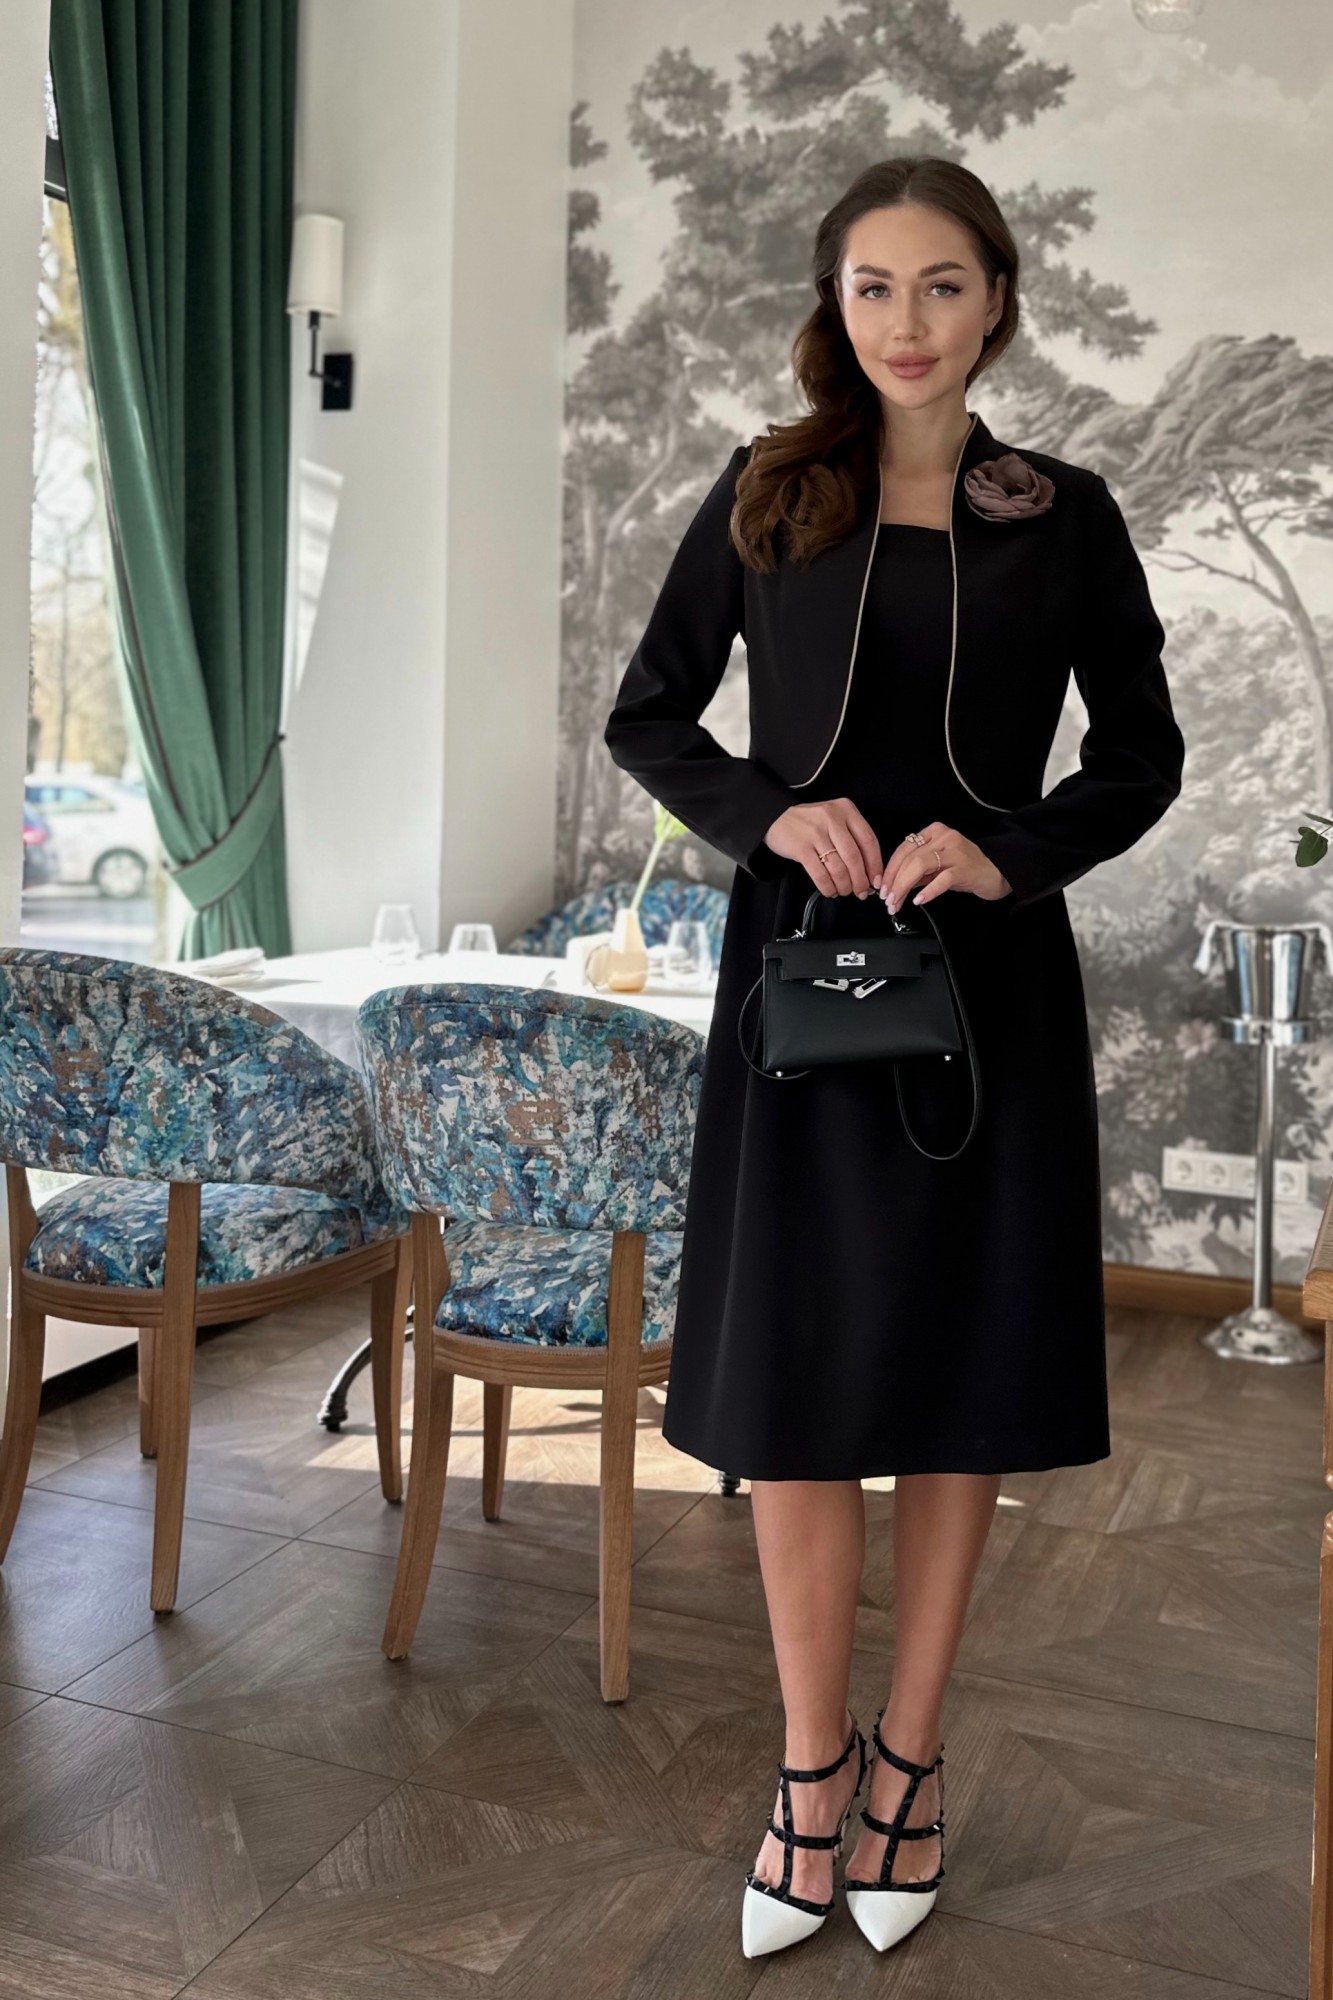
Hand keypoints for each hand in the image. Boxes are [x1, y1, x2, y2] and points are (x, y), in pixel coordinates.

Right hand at [762, 797, 883, 897]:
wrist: (775, 817)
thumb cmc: (809, 822)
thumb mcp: (834, 818)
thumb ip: (852, 837)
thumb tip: (869, 870)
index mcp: (846, 810)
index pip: (869, 840)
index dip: (875, 864)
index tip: (876, 880)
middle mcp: (832, 818)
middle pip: (854, 857)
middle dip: (860, 880)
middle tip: (861, 891)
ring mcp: (815, 832)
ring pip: (838, 867)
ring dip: (844, 885)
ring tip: (844, 891)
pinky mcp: (801, 847)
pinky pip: (819, 873)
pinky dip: (827, 886)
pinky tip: (830, 890)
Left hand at [877, 822, 1011, 911]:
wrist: (996, 872)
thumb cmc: (965, 868)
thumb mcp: (937, 866)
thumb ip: (915, 872)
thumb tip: (892, 885)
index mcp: (933, 832)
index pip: (903, 849)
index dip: (889, 870)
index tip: (881, 887)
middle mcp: (944, 837)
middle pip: (909, 858)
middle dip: (893, 882)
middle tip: (887, 900)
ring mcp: (955, 851)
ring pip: (919, 866)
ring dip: (903, 886)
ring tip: (897, 902)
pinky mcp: (964, 868)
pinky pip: (941, 879)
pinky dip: (927, 891)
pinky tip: (919, 900)